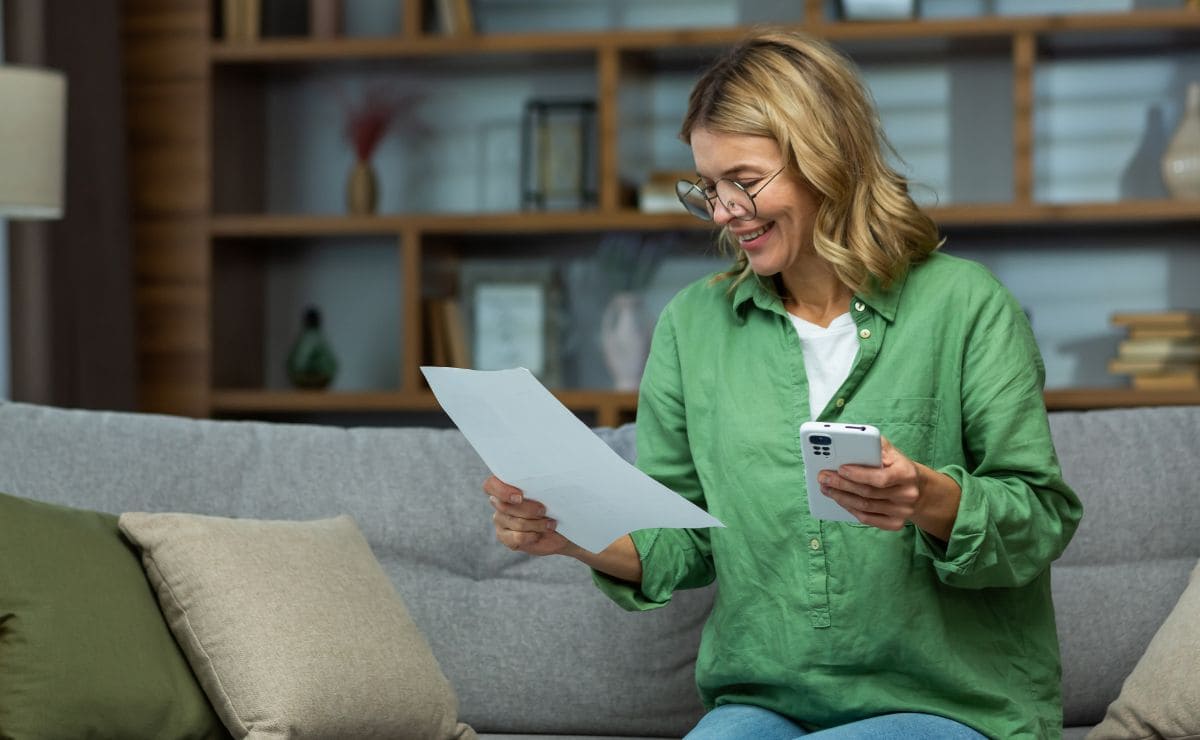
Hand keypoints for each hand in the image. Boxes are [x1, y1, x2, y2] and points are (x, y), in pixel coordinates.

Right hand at [483, 475, 572, 555]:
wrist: (559, 528)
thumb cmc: (554, 505)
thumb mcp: (548, 494)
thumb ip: (537, 489)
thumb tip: (536, 488)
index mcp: (505, 486)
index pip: (491, 485)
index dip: (502, 491)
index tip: (520, 497)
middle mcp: (498, 502)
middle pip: (506, 506)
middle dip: (530, 510)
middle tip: (544, 511)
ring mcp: (500, 520)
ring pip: (517, 523)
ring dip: (538, 524)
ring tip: (550, 524)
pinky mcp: (504, 537)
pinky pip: (517, 537)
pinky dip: (532, 536)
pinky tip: (539, 534)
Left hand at [817, 436, 959, 538]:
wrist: (917, 488)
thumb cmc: (896, 466)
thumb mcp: (891, 452)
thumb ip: (874, 445)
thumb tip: (849, 441)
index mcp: (907, 473)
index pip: (880, 477)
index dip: (858, 474)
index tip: (840, 468)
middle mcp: (907, 495)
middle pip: (868, 493)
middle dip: (842, 485)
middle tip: (823, 477)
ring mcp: (902, 512)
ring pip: (865, 507)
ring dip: (841, 497)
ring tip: (826, 488)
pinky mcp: (895, 524)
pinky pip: (867, 519)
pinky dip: (850, 509)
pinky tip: (839, 499)